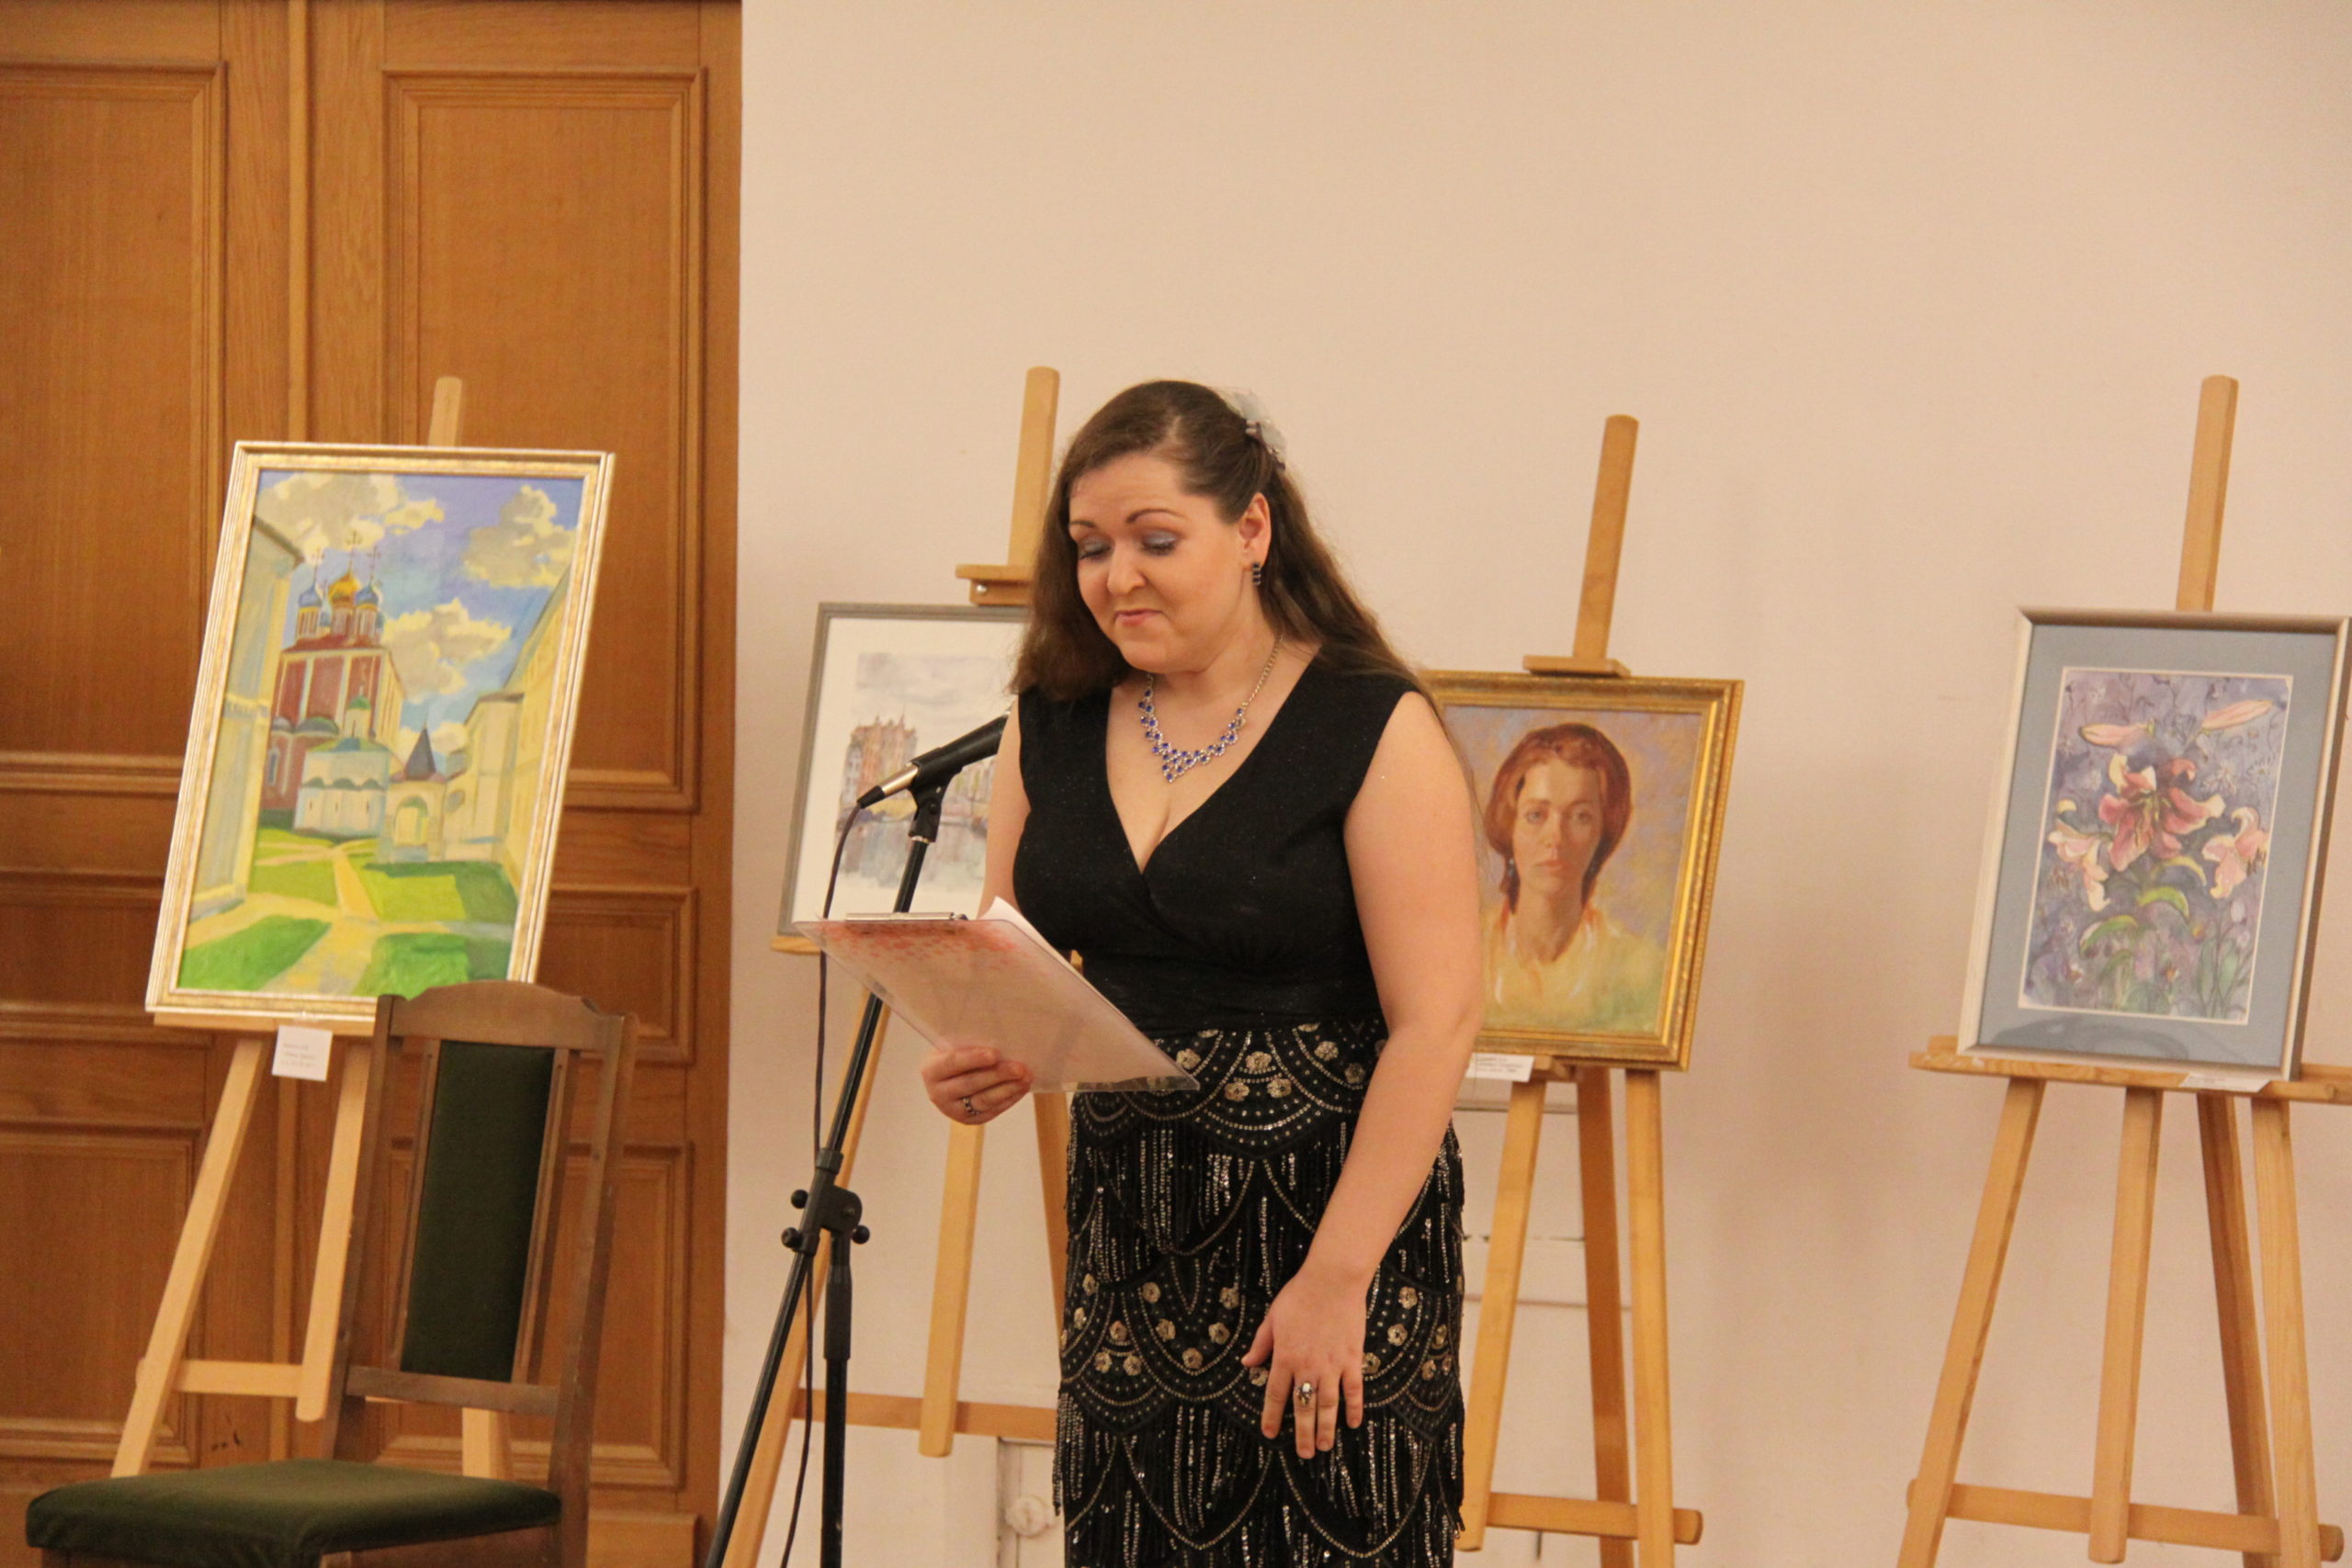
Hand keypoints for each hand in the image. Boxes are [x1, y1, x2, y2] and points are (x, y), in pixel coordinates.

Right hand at [920, 1045, 1031, 1124]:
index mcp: (931, 1070)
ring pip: (983, 1100)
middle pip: (970, 1084)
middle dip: (997, 1075)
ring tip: (1026, 1077)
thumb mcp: (955, 1044)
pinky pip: (992, 1111)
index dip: (973, 1059)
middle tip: (1019, 1067)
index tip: (994, 1053)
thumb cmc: (957, 1052)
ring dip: (1008, 1089)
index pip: (952, 1063)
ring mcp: (952, 1110)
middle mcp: (937, 1093)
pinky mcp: (969, 1120)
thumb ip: (969, 1042)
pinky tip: (1022, 1088)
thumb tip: (999, 1038)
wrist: (951, 1076)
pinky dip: (1009, 1099)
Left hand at [1239, 1259, 1367, 1457]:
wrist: (1333, 1280)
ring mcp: (1332, 1365)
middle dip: (1303, 1433)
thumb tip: (1247, 1364)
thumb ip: (1261, 1344)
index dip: (1272, 1417)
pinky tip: (1353, 1423)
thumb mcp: (1272, 1318)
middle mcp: (1307, 1366)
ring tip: (1324, 1447)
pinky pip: (1354, 1390)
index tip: (1270, 1434)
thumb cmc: (1300, 1296)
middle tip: (1304, 1453)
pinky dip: (1354, 1408)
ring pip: (1328, 1405)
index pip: (1275, 1395)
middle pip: (1303, 1407)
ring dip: (1326, 1428)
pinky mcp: (1352, 1359)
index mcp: (1284, 1357)